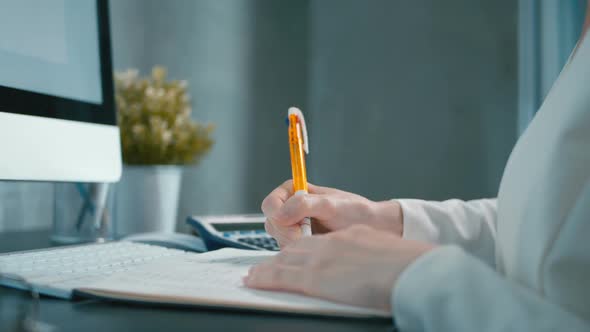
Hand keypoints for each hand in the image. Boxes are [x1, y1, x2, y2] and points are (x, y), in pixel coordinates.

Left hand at [244, 225, 432, 310]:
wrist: (409, 268)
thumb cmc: (404, 264)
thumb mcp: (383, 251)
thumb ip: (366, 254)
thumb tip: (365, 264)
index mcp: (348, 238)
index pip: (316, 242)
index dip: (299, 248)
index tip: (291, 255)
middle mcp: (330, 244)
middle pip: (295, 248)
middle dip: (278, 259)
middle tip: (263, 267)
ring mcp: (321, 259)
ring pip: (284, 260)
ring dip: (267, 269)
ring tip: (253, 276)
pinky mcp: (315, 276)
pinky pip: (282, 275)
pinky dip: (265, 277)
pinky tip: (253, 281)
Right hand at [262, 180, 402, 246]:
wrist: (370, 227)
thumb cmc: (354, 211)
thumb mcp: (331, 204)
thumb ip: (304, 205)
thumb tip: (280, 212)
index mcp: (293, 191)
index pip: (270, 204)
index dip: (279, 216)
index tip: (296, 225)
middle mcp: (290, 207)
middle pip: (271, 223)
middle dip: (288, 233)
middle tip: (308, 236)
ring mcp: (293, 226)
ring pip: (278, 239)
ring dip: (294, 243)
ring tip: (317, 239)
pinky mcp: (299, 242)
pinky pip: (289, 251)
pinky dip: (300, 252)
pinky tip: (317, 246)